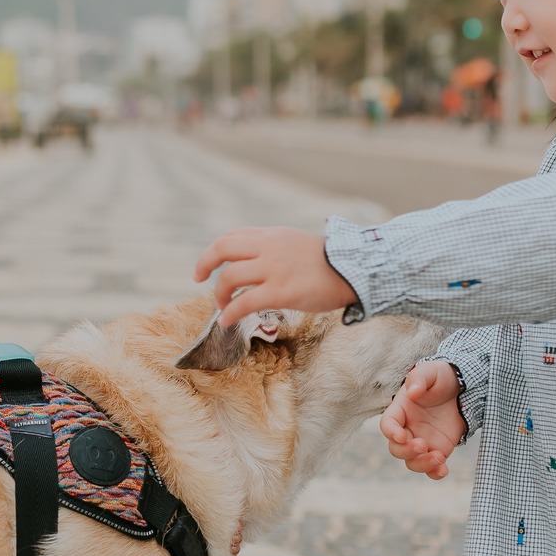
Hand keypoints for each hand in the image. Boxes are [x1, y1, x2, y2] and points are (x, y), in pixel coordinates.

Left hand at [193, 227, 355, 325]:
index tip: (206, 267)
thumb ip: (274, 248)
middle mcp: (269, 248)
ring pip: (229, 277)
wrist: (356, 269)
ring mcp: (274, 269)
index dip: (213, 252)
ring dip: (220, 294)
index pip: (232, 237)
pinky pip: (244, 302)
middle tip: (199, 280)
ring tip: (224, 307)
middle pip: (222, 249)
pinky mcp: (281, 292)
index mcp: (272, 235)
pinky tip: (227, 320)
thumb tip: (256, 263)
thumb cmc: (330, 262)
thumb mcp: (297, 243)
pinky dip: (230, 313)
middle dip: (204, 264)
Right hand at [380, 360, 466, 478]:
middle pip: (396, 449)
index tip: (401, 435)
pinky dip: (434, 473)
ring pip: (412, 462)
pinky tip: (444, 470)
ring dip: (422, 464)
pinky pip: (432, 468)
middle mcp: (407, 429)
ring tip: (438, 457)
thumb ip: (419, 378)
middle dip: (407, 451)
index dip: (390, 432)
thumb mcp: (431, 371)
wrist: (464, 388)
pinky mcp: (438, 450)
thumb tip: (413, 392)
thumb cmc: (442, 377)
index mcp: (400, 410)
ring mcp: (422, 441)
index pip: (387, 425)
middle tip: (422, 445)